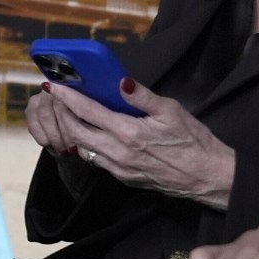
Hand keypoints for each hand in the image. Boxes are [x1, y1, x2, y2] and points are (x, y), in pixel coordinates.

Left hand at [37, 79, 237, 208]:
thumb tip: (121, 80)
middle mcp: (118, 153)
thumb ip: (142, 97)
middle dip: (61, 114)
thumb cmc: (193, 140)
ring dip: (70, 131)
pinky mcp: (123, 178)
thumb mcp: (171, 110)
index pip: (87, 112)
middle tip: (56, 98)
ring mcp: (119, 168)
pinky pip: (95, 160)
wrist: (207, 176)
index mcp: (128, 132)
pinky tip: (88, 133)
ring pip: (82, 149)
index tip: (52, 86)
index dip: (67, 97)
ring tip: (67, 114)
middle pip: (75, 132)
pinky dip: (85, 145)